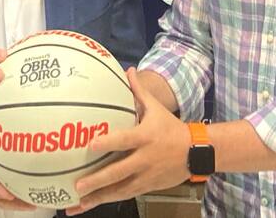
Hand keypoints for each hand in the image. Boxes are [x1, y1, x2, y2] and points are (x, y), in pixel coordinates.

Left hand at [68, 68, 189, 212]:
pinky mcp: (147, 187)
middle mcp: (145, 159)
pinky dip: (108, 200)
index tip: (90, 145)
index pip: (124, 140)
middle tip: (78, 185)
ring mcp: (146, 176)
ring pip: (120, 190)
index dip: (108, 143)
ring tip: (78, 204)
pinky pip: (125, 195)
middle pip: (119, 171)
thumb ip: (139, 91)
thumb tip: (128, 70)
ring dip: (99, 197)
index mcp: (145, 137)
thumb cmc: (171, 128)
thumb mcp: (157, 109)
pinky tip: (91, 205)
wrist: (197, 152)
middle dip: (98, 180)